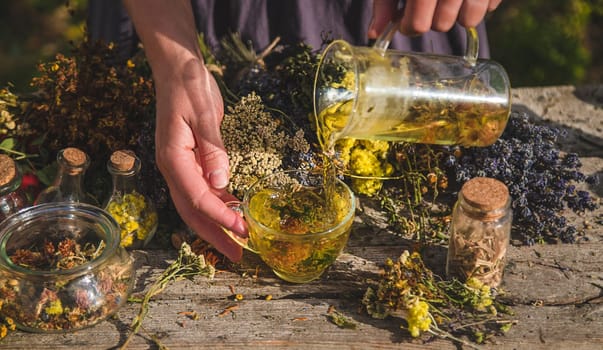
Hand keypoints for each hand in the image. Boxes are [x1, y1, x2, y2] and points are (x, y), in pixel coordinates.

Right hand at [124, 0, 246, 261]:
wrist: (178, 69)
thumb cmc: (189, 87)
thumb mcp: (204, 113)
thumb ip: (213, 148)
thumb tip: (221, 183)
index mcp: (173, 159)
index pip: (198, 198)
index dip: (221, 218)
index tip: (244, 232)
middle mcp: (174, 168)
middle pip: (192, 211)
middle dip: (215, 235)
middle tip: (237, 255)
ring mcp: (181, 165)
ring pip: (197, 204)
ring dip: (217, 223)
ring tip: (239, 240)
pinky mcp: (191, 160)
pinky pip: (203, 189)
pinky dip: (219, 203)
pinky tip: (235, 210)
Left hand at [368, 0, 501, 36]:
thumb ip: (384, 2)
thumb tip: (375, 34)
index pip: (417, 25)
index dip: (407, 26)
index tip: (405, 20)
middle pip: (442, 24)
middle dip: (432, 19)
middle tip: (429, 3)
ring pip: (469, 20)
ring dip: (458, 14)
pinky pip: (491, 6)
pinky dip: (480, 2)